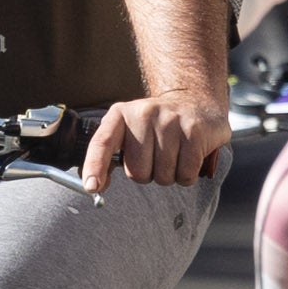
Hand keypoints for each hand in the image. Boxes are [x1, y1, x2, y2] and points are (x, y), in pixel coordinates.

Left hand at [83, 86, 228, 193]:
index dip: (95, 166)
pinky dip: (187, 175)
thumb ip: (108, 157)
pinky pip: (185, 174)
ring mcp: (171, 121)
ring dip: (169, 175)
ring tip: (175, 153)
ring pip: (163, 176)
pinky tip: (189, 156)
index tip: (91, 187)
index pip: (103, 142)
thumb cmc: (157, 126)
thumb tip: (94, 186)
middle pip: (137, 172)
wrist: (195, 102)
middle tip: (157, 155)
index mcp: (120, 114)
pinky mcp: (194, 132)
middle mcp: (144, 113)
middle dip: (148, 173)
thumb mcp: (128, 131)